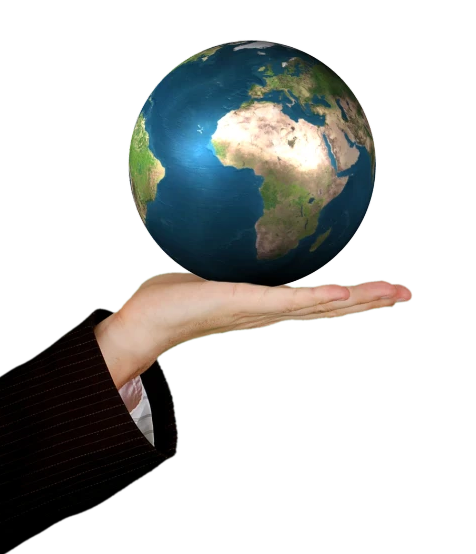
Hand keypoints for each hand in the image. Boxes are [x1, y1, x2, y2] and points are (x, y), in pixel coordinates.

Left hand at [94, 273, 411, 388]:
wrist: (146, 323)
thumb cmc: (173, 298)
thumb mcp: (209, 269)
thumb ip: (227, 255)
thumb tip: (231, 231)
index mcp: (265, 303)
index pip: (315, 298)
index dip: (350, 294)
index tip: (380, 288)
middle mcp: (267, 310)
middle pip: (327, 305)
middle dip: (368, 300)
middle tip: (406, 291)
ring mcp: (257, 308)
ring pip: (316, 304)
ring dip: (357, 300)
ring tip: (393, 293)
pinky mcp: (241, 303)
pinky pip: (284, 300)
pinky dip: (315, 298)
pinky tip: (342, 293)